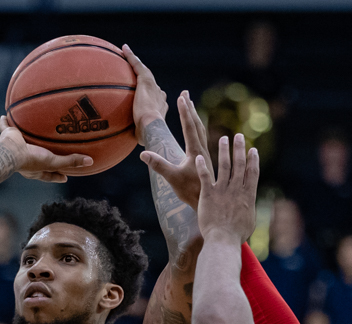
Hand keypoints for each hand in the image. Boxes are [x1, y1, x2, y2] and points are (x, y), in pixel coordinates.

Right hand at [0, 116, 91, 182]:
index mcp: (34, 169)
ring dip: (25, 138)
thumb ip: (71, 161)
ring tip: (30, 131)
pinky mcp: (8, 137)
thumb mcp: (53, 161)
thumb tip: (91, 162)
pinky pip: (6, 127)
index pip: (48, 175)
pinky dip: (5, 122)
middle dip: (41, 155)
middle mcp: (24, 160)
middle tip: (49, 152)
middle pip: (35, 158)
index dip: (56, 176)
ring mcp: (16, 149)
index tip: (65, 177)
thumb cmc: (32, 160)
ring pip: (22, 143)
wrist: (11, 152)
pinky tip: (6, 114)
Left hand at [122, 45, 165, 141]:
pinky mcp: (146, 81)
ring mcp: (154, 87)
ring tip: (128, 56)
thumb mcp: (140, 137)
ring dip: (137, 64)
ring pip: (144, 73)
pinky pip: (137, 65)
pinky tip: (123, 48)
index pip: (158, 101)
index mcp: (161, 109)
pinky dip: (131, 56)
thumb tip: (125, 145)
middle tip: (140, 79)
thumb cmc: (147, 137)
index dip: (154, 99)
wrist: (151, 127)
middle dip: (148, 82)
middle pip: (153, 87)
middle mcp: (160, 96)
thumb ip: (135, 137)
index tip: (150, 99)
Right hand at [141, 91, 212, 210]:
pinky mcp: (206, 161)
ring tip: (190, 105)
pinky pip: (204, 139)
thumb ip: (159, 165)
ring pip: (201, 131)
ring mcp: (205, 155)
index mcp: (195, 151)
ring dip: (195, 116)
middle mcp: (202, 150)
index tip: (181, 96)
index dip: (184, 111)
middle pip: (196, 124)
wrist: (208, 203)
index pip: (189, 127)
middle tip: (185, 93)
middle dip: (189, 108)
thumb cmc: (190, 192)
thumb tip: (143, 154)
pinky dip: (199, 129)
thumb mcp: (172, 178)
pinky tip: (198, 131)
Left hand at [195, 134, 259, 242]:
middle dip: (240, 149)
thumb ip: (248, 210)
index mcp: (248, 195)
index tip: (252, 150)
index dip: (253, 160)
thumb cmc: (236, 236)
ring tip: (224, 139)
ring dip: (224, 151)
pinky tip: (200, 157)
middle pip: (239, 164)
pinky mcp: (208, 194)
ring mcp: (222, 191)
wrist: (223, 240)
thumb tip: (249, 208)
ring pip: (224, 166)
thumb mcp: (249, 222)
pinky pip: (205, 177)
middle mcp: (236, 190)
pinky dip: (203, 167)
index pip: (252, 173)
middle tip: (239, 136)